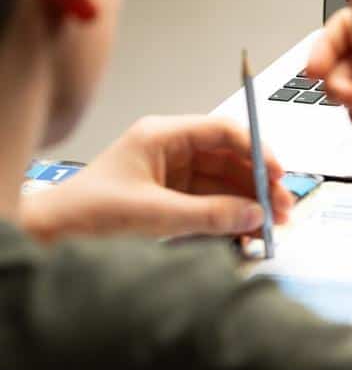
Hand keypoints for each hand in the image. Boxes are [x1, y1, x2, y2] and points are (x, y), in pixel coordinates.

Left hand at [20, 115, 293, 241]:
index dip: (256, 150)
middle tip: (283, 205)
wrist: (50, 237)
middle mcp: (171, 150)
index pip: (223, 132)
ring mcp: (172, 175)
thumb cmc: (86, 214)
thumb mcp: (153, 214)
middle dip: (259, 182)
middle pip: (230, 158)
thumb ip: (208, 215)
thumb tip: (254, 215)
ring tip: (273, 223)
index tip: (278, 173)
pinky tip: (249, 230)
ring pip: (225, 182)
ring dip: (250, 201)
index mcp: (162, 136)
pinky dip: (232, 216)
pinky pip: (212, 203)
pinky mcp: (171, 199)